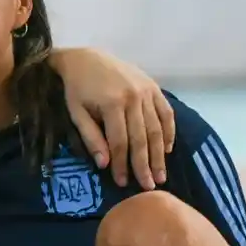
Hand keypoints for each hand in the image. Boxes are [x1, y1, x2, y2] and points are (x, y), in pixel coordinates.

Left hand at [50, 47, 174, 188]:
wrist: (86, 58)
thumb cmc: (78, 89)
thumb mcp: (76, 113)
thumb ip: (91, 138)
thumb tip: (105, 164)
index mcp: (112, 103)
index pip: (120, 142)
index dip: (122, 164)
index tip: (123, 183)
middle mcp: (134, 97)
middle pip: (141, 138)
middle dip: (145, 165)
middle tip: (149, 187)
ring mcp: (146, 91)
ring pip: (157, 128)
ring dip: (159, 154)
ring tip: (161, 175)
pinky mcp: (154, 87)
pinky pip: (166, 112)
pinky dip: (169, 132)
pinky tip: (167, 149)